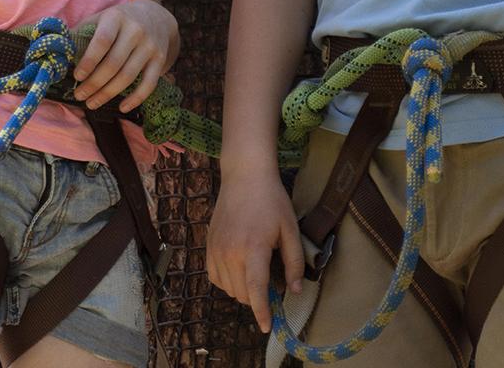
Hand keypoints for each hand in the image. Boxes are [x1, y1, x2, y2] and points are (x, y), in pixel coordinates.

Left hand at [70, 0, 176, 112]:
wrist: (156, 16)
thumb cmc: (119, 21)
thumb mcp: (101, 18)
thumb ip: (81, 33)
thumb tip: (57, 53)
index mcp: (116, 18)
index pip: (102, 41)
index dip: (89, 61)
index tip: (76, 77)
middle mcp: (135, 31)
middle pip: (113, 63)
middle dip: (94, 84)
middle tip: (79, 96)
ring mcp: (150, 46)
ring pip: (128, 76)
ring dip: (108, 94)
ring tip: (92, 103)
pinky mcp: (160, 59)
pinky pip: (149, 84)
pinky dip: (135, 98)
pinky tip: (122, 107)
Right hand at [206, 172, 303, 331]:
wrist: (244, 176)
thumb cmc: (272, 201)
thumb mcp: (290, 230)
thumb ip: (294, 263)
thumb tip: (295, 290)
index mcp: (254, 248)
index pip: (256, 290)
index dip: (261, 312)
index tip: (266, 327)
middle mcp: (231, 252)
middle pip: (242, 293)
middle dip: (258, 298)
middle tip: (272, 285)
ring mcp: (216, 249)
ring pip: (228, 288)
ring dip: (243, 290)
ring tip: (256, 273)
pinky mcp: (208, 245)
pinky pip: (215, 276)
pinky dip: (227, 281)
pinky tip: (239, 270)